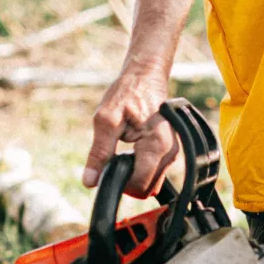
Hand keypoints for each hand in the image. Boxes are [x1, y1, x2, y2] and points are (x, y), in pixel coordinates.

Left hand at [83, 63, 178, 197]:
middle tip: (115, 157)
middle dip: (128, 179)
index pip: (140, 185)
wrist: (145, 76)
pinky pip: (154, 172)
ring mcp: (173, 153)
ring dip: (134, 173)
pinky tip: (132, 150)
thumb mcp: (106, 120)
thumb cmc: (127, 92)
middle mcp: (170, 152)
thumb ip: (99, 153)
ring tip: (124, 149)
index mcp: (157, 145)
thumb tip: (90, 181)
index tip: (109, 169)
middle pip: (147, 187)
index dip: (121, 184)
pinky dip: (140, 168)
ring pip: (151, 182)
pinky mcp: (170, 152)